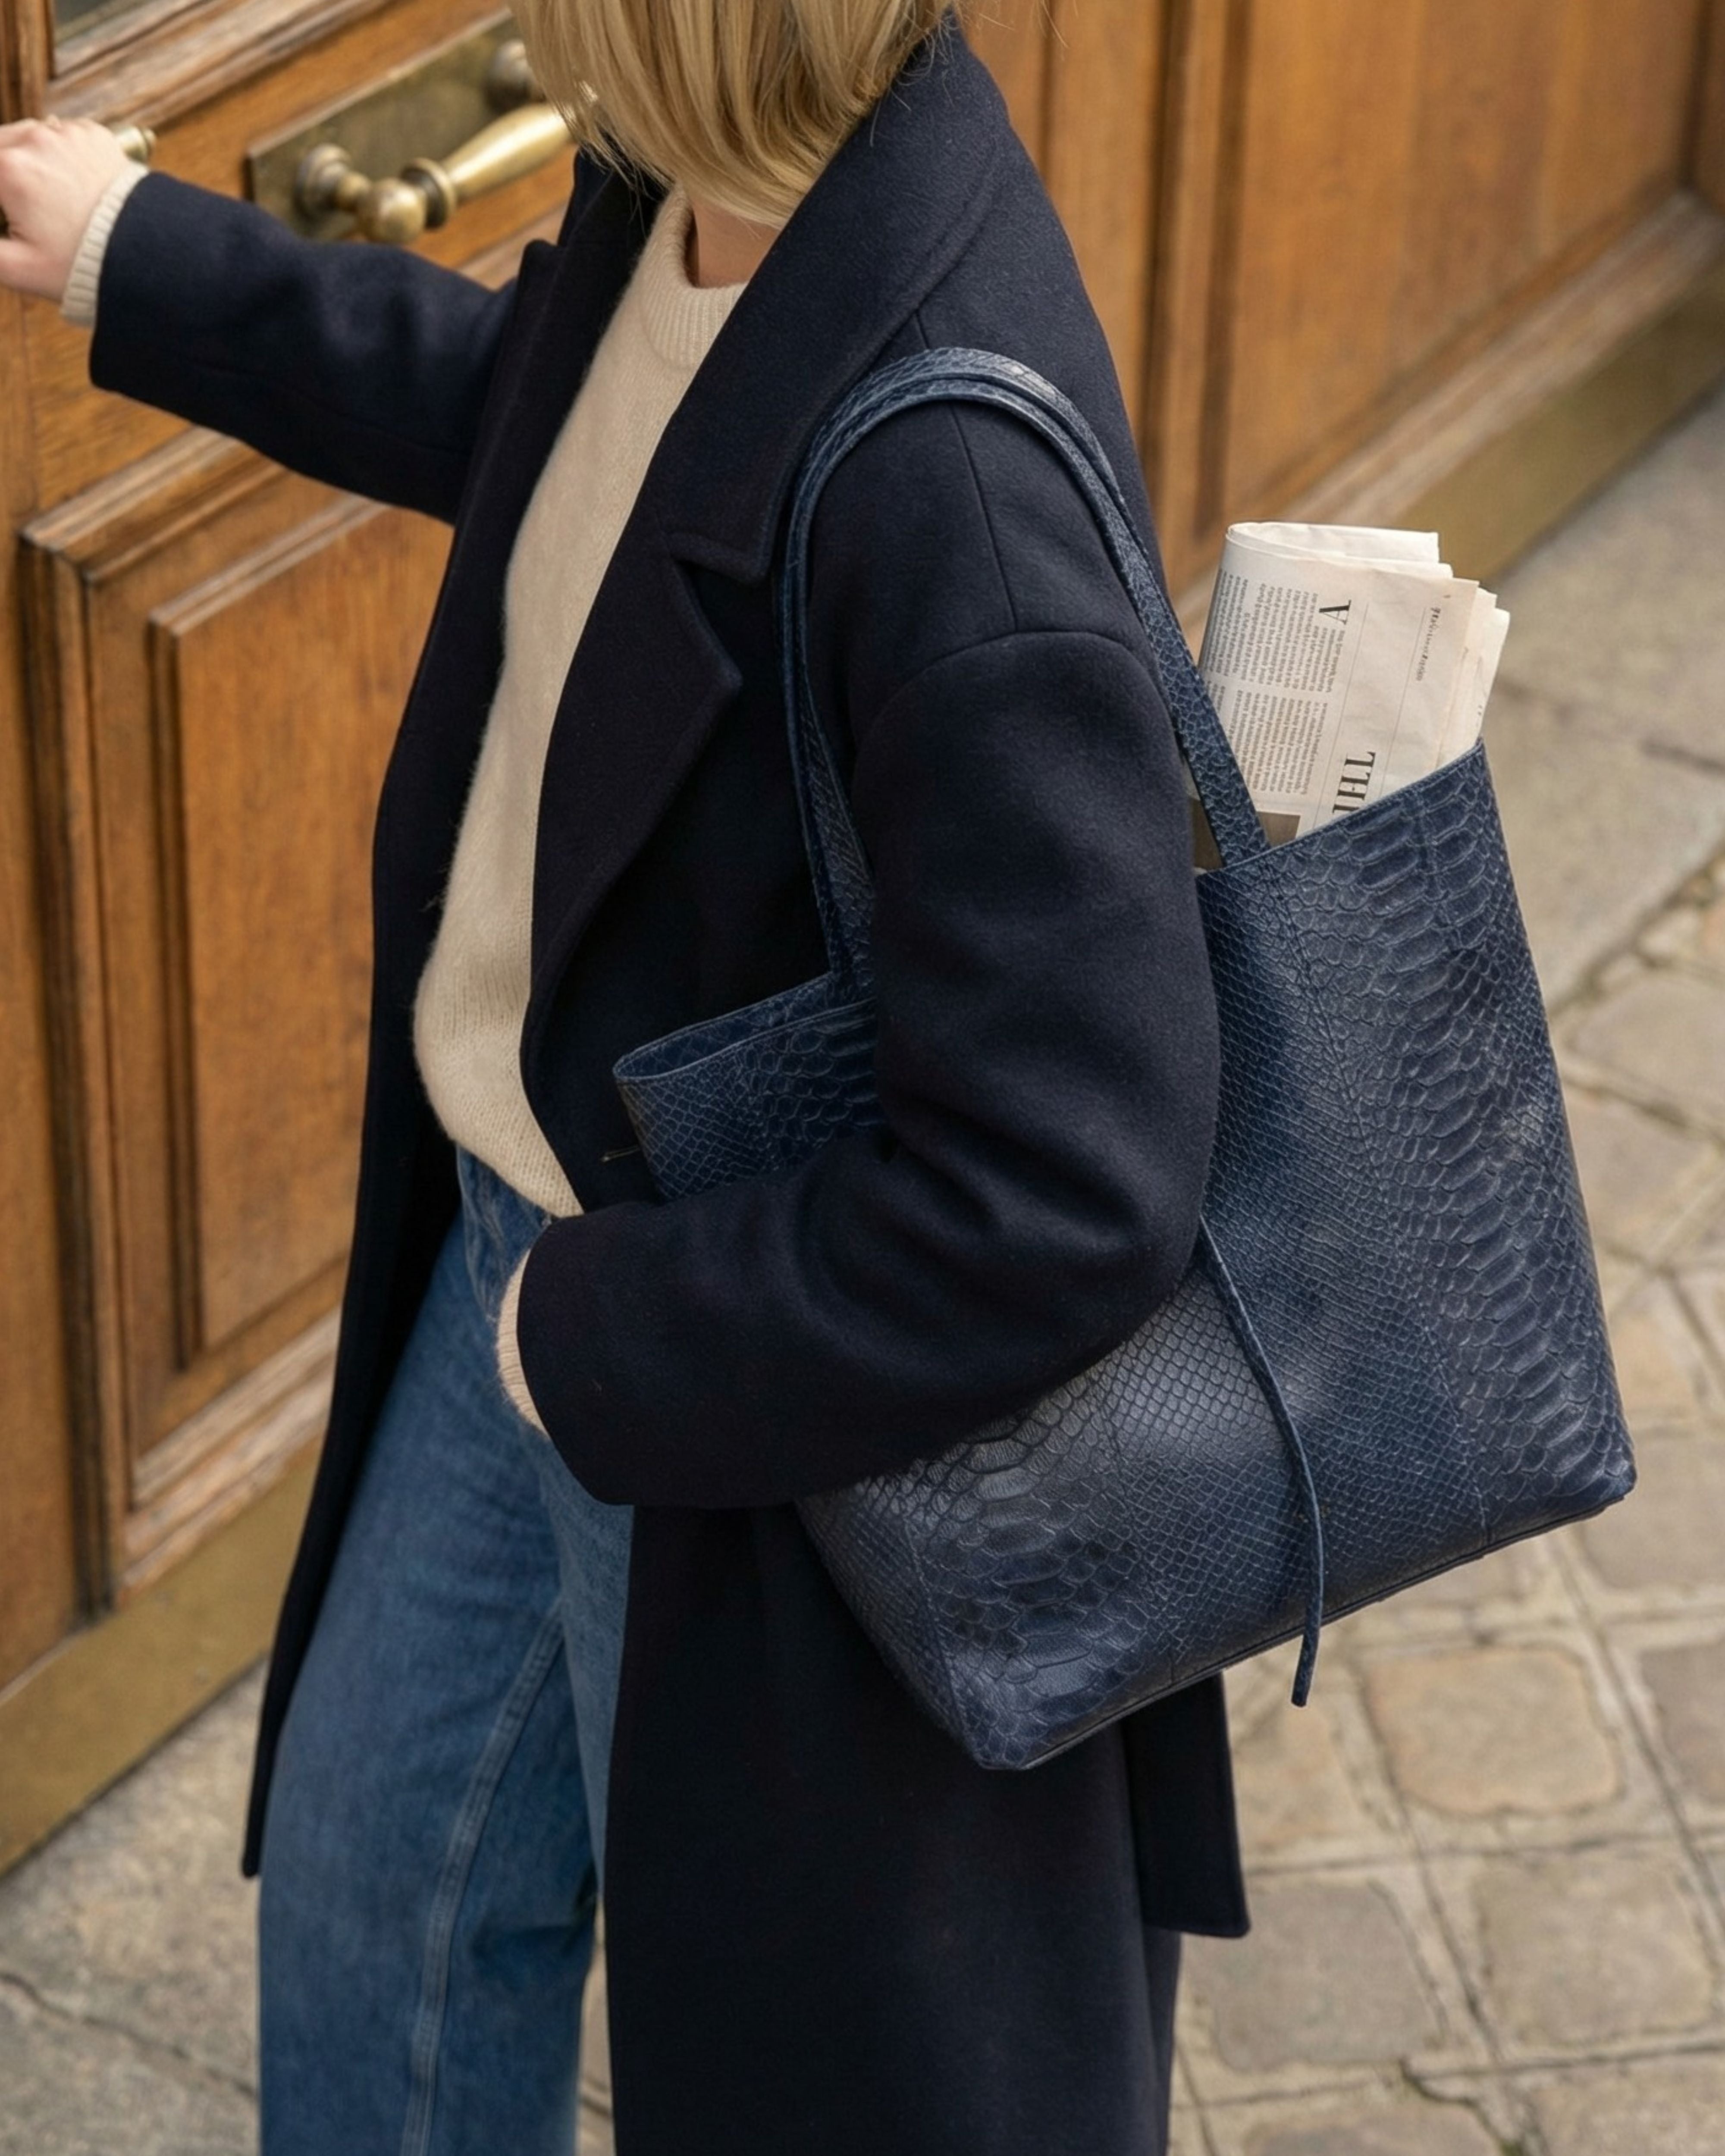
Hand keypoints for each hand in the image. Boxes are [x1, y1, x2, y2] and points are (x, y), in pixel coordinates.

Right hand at [0, 116, 133, 302]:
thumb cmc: (80, 265)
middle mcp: (35, 140)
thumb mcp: (17, 268)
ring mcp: (66, 133)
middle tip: (21, 208)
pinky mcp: (93, 134)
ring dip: (25, 159)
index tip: (5, 211)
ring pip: (26, 135)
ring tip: (42, 198)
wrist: (143, 257)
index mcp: (8, 168)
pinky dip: (57, 153)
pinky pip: (61, 134)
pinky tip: (68, 184)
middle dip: (3, 176)